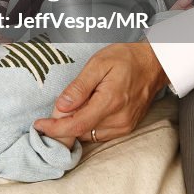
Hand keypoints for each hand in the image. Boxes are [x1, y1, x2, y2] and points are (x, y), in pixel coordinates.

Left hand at [33, 41, 167, 143]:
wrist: (153, 63)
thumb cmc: (126, 59)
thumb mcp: (98, 63)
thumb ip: (79, 87)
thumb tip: (61, 106)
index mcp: (110, 102)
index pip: (76, 125)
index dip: (55, 129)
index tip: (39, 125)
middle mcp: (118, 119)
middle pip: (81, 131)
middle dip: (63, 124)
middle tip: (56, 108)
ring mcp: (123, 126)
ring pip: (89, 135)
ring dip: (75, 125)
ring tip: (74, 105)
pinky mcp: (126, 128)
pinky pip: (99, 134)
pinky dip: (87, 125)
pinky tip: (86, 110)